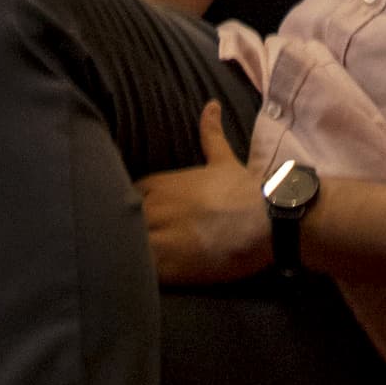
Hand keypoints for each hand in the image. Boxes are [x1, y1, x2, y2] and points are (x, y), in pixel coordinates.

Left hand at [135, 104, 272, 286]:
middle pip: (118, 220)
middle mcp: (154, 207)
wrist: (267, 220)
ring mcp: (160, 236)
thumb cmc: (245, 191)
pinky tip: (135, 279)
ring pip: (123, 244)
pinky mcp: (169, 265)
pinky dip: (136, 274)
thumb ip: (210, 134)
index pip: (125, 194)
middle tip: (123, 241)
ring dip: (123, 251)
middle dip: (120, 229)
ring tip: (124, 263)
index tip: (134, 216)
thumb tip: (211, 105)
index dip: (127, 207)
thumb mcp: (223, 160)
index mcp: (161, 185)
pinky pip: (140, 271)